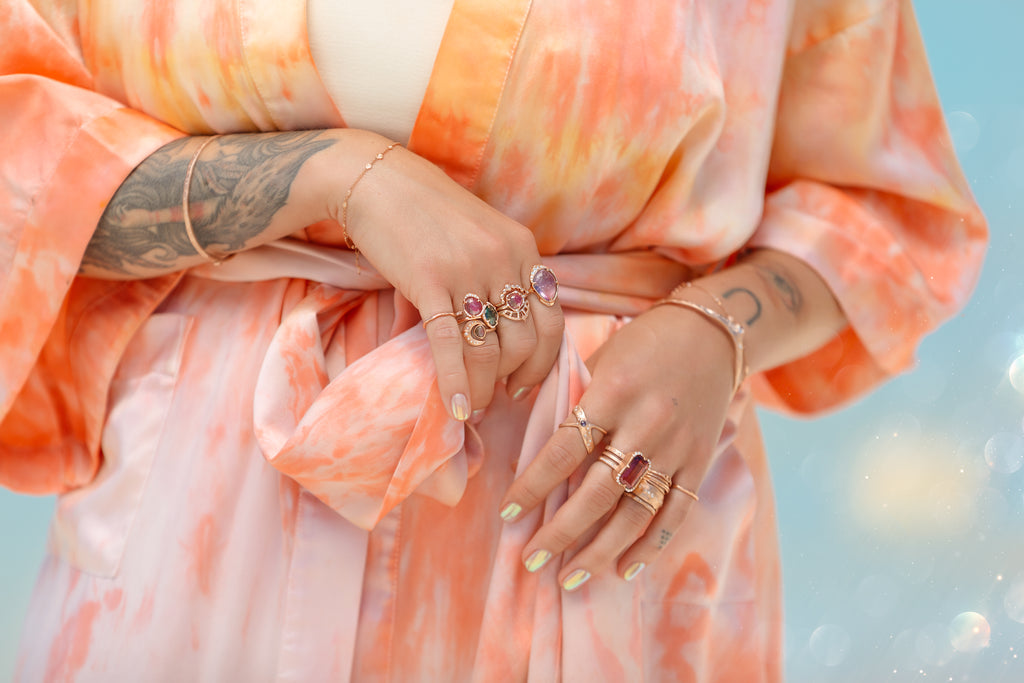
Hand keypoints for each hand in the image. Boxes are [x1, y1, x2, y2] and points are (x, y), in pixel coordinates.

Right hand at [321, 133, 564, 418]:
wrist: (377, 179)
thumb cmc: (427, 213)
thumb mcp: (480, 238)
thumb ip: (495, 280)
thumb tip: (494, 340)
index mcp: (523, 247)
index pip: (552, 319)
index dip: (543, 361)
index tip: (525, 382)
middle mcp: (503, 258)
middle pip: (526, 341)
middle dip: (514, 379)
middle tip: (498, 396)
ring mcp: (467, 270)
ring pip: (491, 349)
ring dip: (485, 388)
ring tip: (475, 407)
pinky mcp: (429, 280)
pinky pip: (451, 345)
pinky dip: (456, 383)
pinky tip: (457, 408)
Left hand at [498, 302, 735, 587]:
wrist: (713, 334)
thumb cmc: (643, 343)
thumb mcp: (601, 357)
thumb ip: (571, 399)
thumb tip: (529, 443)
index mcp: (613, 392)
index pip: (564, 450)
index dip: (534, 486)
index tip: (508, 514)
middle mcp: (646, 424)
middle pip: (598, 492)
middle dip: (561, 531)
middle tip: (532, 559)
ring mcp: (677, 447)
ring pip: (635, 512)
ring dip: (600, 550)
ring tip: (569, 576)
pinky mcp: (700, 462)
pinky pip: (675, 513)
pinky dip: (650, 545)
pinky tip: (624, 569)